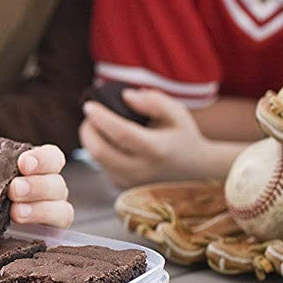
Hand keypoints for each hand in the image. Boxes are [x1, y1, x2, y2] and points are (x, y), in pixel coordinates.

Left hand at [8, 143, 73, 227]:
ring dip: (39, 208)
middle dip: (36, 185)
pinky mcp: (51, 231)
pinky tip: (21, 225)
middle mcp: (49, 186)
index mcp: (35, 168)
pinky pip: (59, 228)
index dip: (41, 158)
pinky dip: (42, 224)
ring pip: (61, 206)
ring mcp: (53, 209)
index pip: (52, 157)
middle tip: (13, 189)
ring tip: (16, 212)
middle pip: (56, 182)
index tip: (23, 163)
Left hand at [79, 88, 214, 188]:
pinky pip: (101, 166)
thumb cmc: (182, 137)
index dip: (101, 118)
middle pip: (100, 151)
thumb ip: (153, 101)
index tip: (89, 105)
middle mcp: (142, 170)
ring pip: (96, 160)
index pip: (122, 134)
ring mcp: (130, 182)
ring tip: (99, 125)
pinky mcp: (123, 187)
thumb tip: (126, 96)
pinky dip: (99, 151)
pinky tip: (108, 141)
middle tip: (90, 115)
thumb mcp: (177, 113)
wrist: (194, 170)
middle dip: (88, 130)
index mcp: (157, 150)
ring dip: (91, 140)